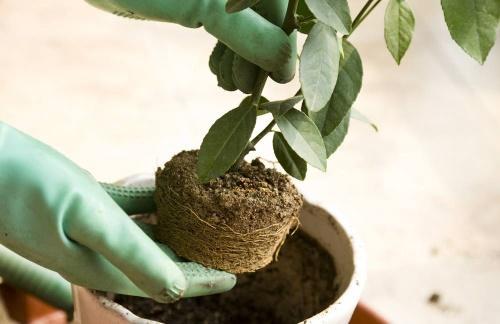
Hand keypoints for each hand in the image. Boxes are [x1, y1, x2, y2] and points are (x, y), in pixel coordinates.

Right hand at [0, 122, 235, 302]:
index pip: (164, 281)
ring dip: (177, 232)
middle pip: (160, 261)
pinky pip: (130, 209)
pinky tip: (171, 190)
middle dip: (194, 259)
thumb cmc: (29, 184)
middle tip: (227, 249)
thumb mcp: (88, 218)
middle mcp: (99, 253)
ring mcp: (91, 230)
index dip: (201, 280)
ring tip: (207, 224)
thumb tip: (176, 289)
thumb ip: (132, 253)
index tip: (234, 274)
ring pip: (147, 235)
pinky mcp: (86, 206)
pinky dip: (152, 202)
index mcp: (102, 265)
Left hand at [84, 0, 295, 76]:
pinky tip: (217, 71)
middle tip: (241, 89)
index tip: (280, 81)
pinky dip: (226, 53)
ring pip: (247, 30)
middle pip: (267, 23)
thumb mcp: (205, 9)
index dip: (285, 46)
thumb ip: (251, 35)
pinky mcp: (205, 4)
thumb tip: (287, 69)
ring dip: (241, 61)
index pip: (282, 11)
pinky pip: (228, 31)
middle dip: (257, 58)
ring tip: (224, 84)